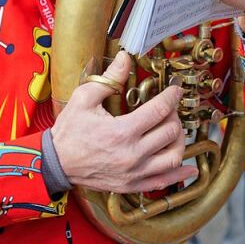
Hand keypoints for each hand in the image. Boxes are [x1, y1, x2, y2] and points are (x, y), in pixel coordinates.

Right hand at [51, 52, 194, 193]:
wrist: (56, 163)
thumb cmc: (69, 131)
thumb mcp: (84, 99)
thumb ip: (109, 79)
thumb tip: (126, 58)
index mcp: (122, 131)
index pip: (159, 111)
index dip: (171, 97)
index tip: (175, 90)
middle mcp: (132, 154)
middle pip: (170, 132)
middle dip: (174, 116)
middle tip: (169, 109)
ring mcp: (134, 173)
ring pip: (173, 157)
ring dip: (179, 141)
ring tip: (173, 131)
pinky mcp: (131, 185)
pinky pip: (162, 182)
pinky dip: (178, 175)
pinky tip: (188, 169)